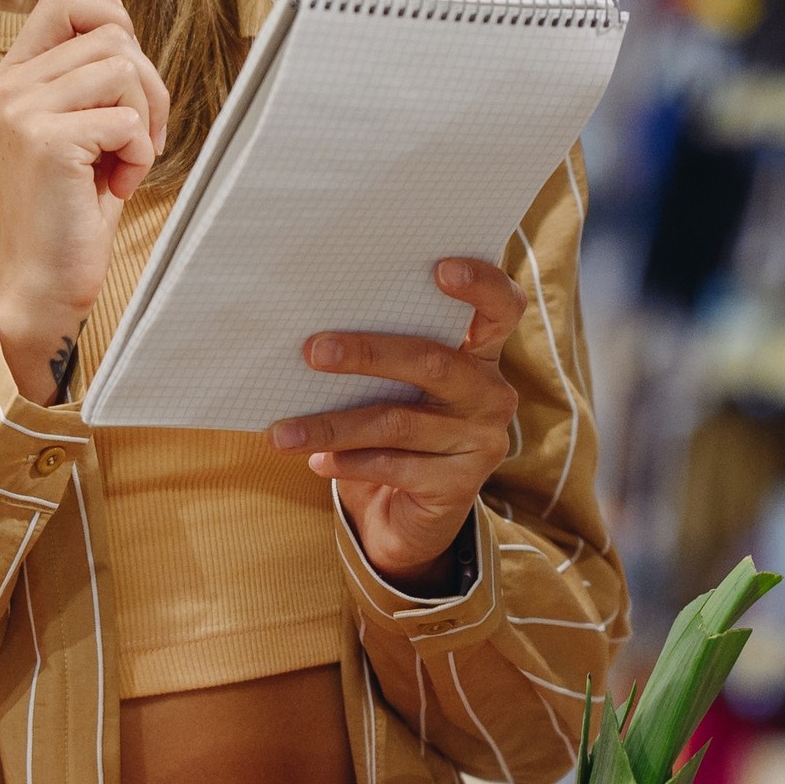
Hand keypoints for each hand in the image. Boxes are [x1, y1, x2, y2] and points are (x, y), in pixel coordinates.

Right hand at [0, 0, 169, 400]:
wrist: (44, 281)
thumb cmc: (71, 210)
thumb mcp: (80, 129)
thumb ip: (90, 77)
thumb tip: (125, 29)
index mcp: (14, 78)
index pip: (65, 0)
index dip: (113, 21)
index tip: (128, 79)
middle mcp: (10, 87)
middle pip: (111, 33)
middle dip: (148, 84)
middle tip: (139, 136)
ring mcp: (23, 111)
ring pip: (124, 68)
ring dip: (145, 120)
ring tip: (124, 163)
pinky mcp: (46, 141)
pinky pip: (126, 119)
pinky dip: (140, 155)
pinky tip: (117, 186)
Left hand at [276, 258, 524, 581]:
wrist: (405, 516)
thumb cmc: (393, 428)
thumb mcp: (393, 388)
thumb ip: (380, 357)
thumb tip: (310, 335)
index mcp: (481, 355)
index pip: (501, 308)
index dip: (481, 283)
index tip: (440, 268)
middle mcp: (491, 395)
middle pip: (433, 363)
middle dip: (368, 354)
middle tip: (312, 350)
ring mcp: (479, 442)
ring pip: (398, 424)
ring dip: (333, 426)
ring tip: (283, 432)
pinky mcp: (458, 486)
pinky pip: (393, 467)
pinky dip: (348, 462)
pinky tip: (316, 461)